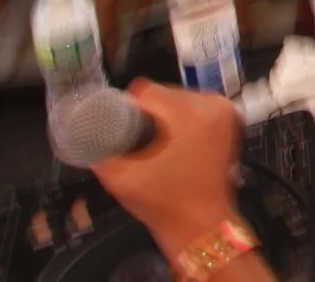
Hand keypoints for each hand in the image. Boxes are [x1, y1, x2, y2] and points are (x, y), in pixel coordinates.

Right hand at [90, 81, 247, 256]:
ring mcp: (224, 112)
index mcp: (188, 114)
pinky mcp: (229, 120)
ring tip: (160, 144)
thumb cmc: (167, 205)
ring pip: (179, 97)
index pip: (145, 90)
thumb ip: (97, 152)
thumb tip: (85, 134)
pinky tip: (175, 141)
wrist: (202, 225)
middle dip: (149, 114)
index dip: (128, 108)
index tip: (125, 127)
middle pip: (164, 92)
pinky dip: (183, 119)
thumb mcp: (121, 178)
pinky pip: (196, 106)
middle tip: (142, 142)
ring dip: (166, 115)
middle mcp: (212, 106)